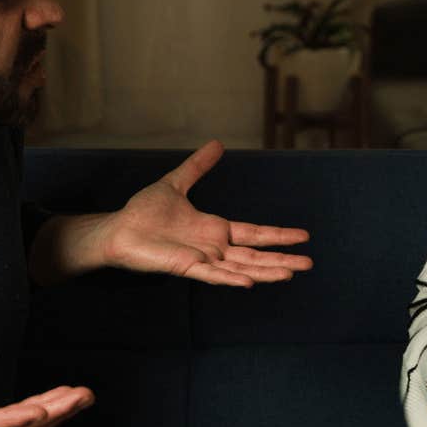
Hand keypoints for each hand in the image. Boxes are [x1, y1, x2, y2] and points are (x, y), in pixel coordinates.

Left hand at [99, 140, 312, 286]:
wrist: (117, 229)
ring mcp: (201, 259)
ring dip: (265, 271)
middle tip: (309, 262)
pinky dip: (230, 278)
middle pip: (255, 255)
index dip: (278, 234)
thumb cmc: (143, 212)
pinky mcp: (185, 267)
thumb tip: (217, 144)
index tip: (303, 235)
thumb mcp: (175, 183)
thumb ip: (197, 166)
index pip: (253, 233)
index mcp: (214, 230)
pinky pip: (212, 275)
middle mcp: (213, 247)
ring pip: (240, 268)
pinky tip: (249, 282)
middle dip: (282, 258)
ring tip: (290, 273)